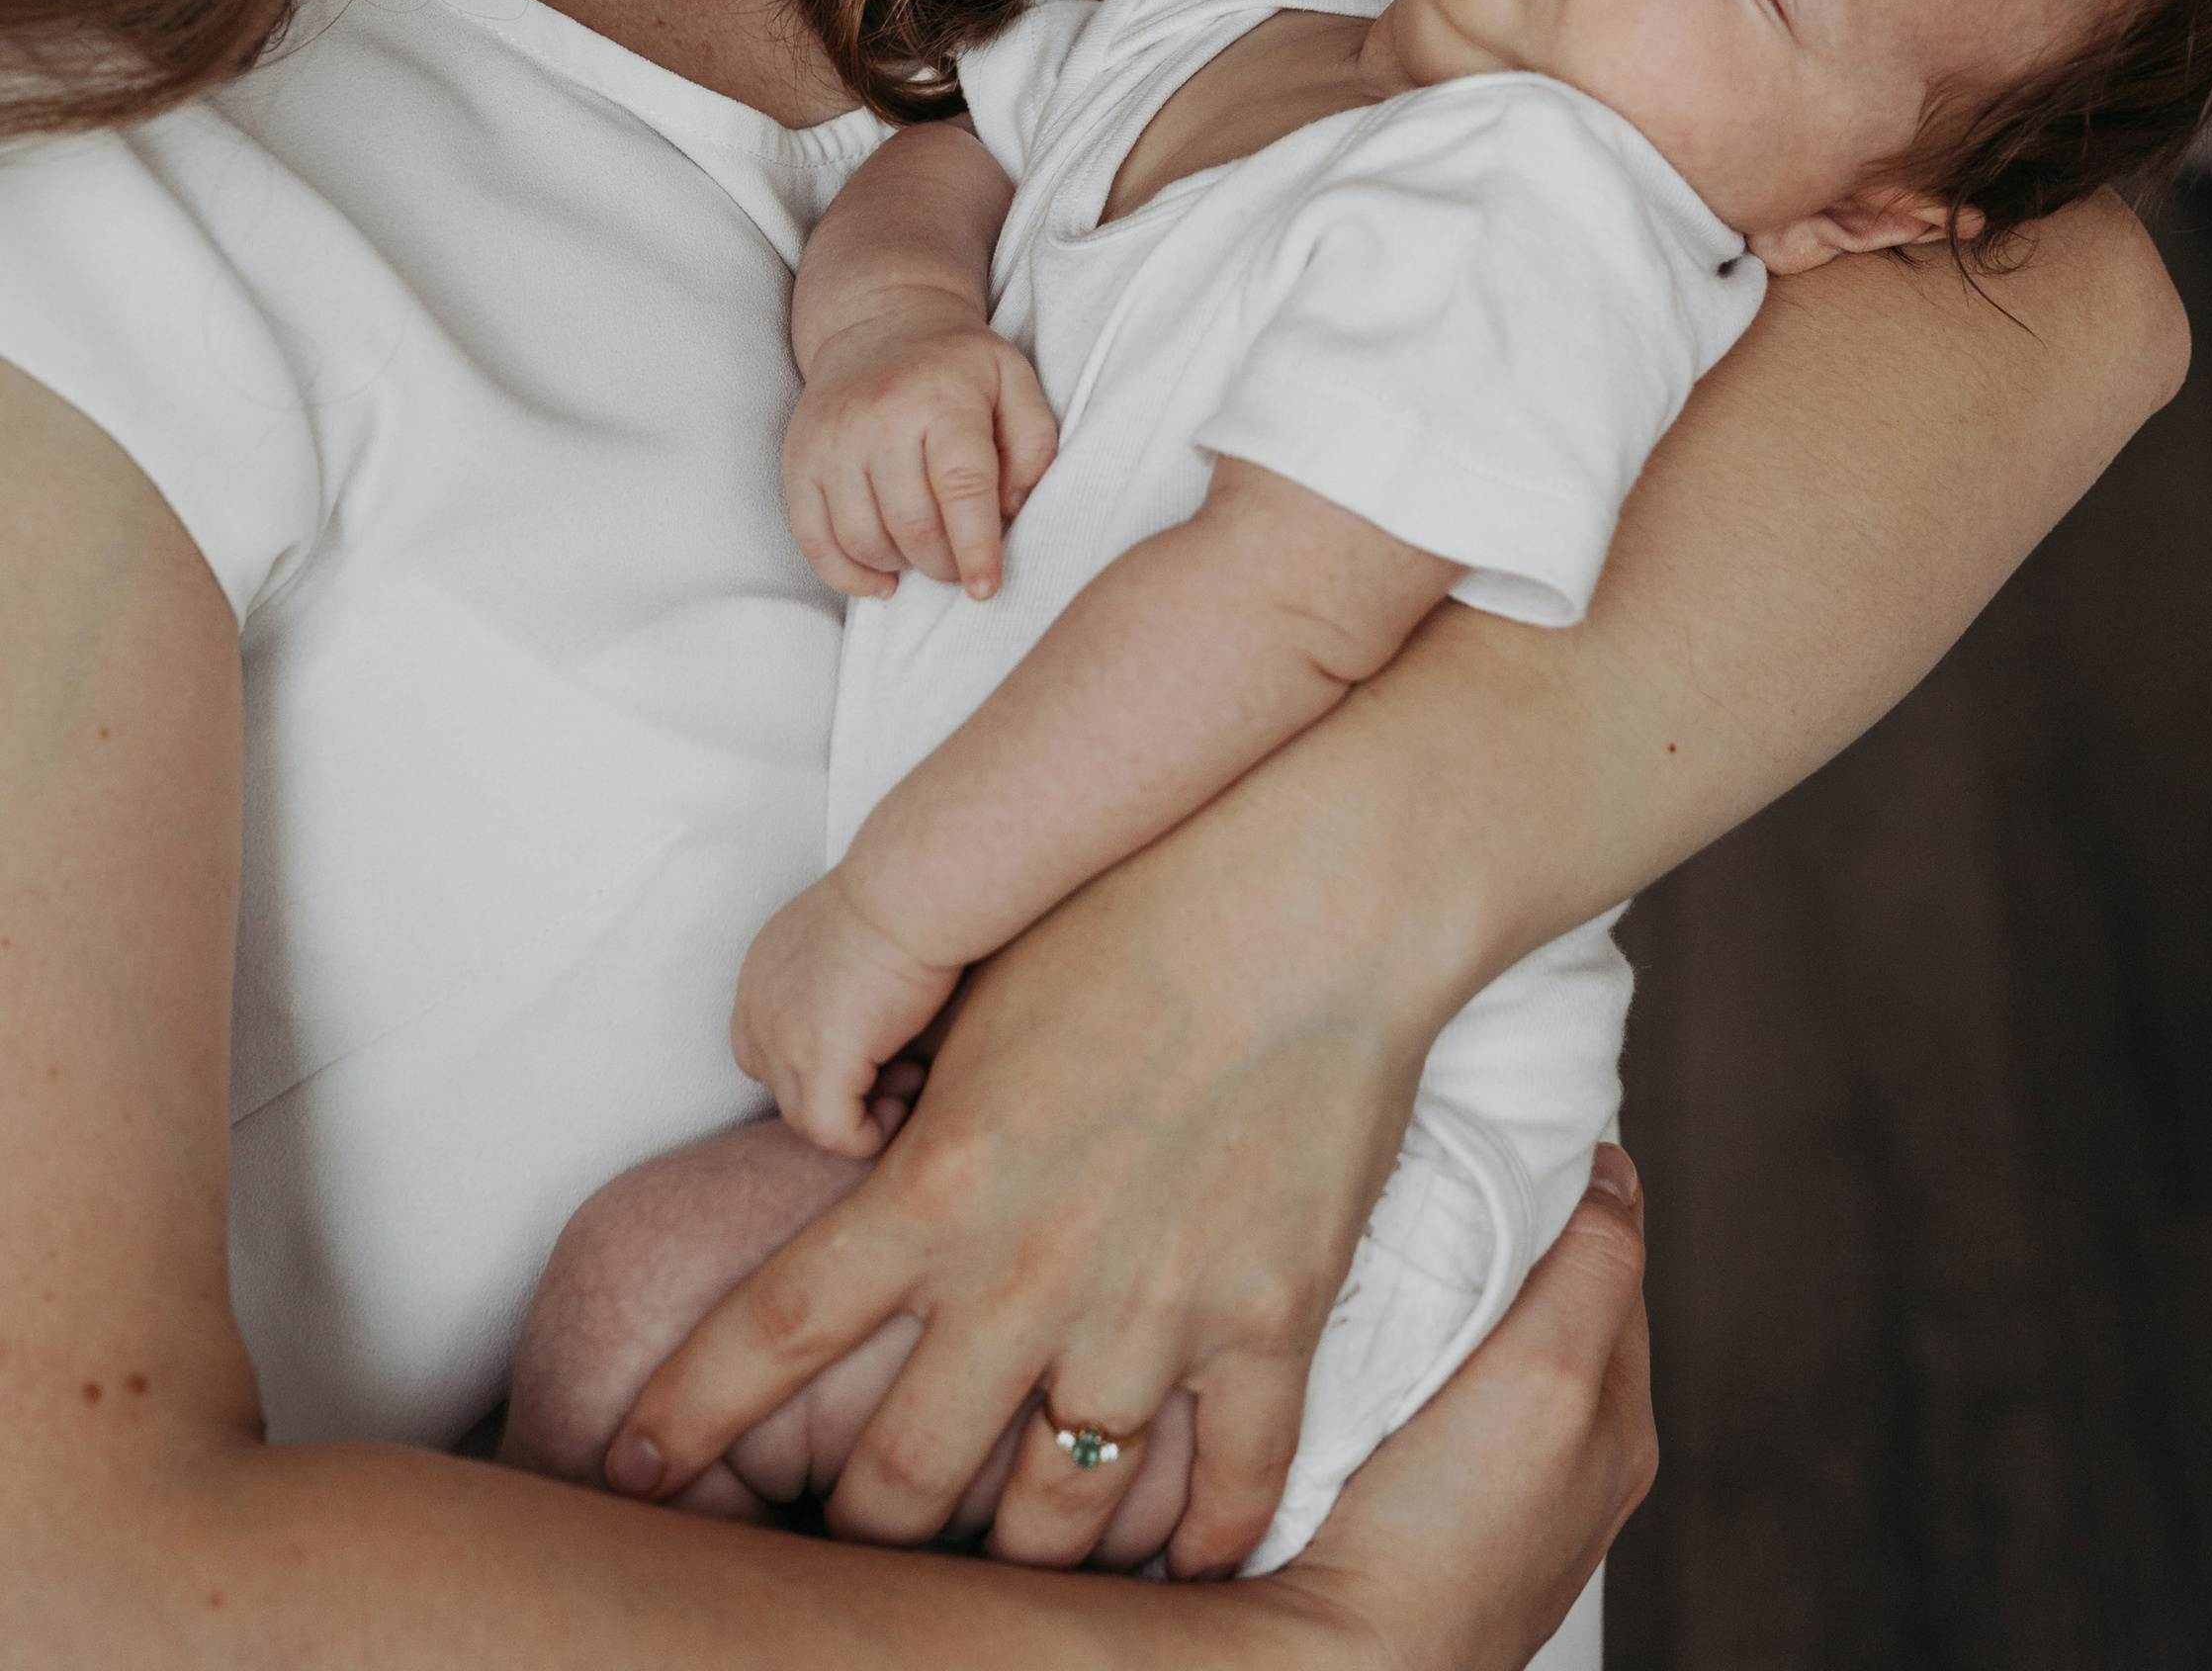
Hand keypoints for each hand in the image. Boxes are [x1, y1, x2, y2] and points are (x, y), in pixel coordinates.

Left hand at [603, 753, 1455, 1577]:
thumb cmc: (1135, 899)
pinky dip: (1204, 1549)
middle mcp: (1023, 1274)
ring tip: (998, 1600)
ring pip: (1051, 1518)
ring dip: (1015, 1567)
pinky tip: (1185, 1575)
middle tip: (836, 1570)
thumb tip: (852, 1143)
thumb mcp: (976, 996)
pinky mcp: (1269, 1323)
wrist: (1310, 887)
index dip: (684, 1422)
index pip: (768, 1334)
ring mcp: (1149, 1314)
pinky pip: (1229, 1489)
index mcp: (934, 1184)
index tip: (627, 1478)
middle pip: (897, 1478)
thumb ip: (910, 1107)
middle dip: (854, 1541)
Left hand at [731, 873, 962, 1162]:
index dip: (816, 1064)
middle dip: (840, 1090)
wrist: (911, 887)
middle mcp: (758, 1008)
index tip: (874, 1047)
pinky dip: (870, 1134)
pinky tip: (906, 1102)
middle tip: (900, 1069)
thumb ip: (838, 980)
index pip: (765, 1046)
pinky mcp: (819, 1066)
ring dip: (860, 1115)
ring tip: (910, 1081)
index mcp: (763, 972)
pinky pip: (836, 1134)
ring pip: (807, 1118)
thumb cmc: (903, 896)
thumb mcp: (851, 934)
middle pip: (783, 1086)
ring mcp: (782, 1041)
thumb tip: (872, 1022)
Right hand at [783, 296, 1057, 600]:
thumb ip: (1033, 443)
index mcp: (941, 398)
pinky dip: (847, 576)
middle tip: (963, 565)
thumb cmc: (955, 365)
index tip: (986, 588)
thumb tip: (1013, 510)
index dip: (975, 546)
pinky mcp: (798, 461)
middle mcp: (879, 419)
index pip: (960, 485)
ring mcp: (832, 442)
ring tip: (926, 555)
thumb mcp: (1013, 381)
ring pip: (863, 539)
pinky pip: (813, 540)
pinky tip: (882, 579)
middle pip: (912, 523)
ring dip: (901, 567)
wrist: (878, 321)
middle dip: (944, 563)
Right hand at [1275, 1148, 1653, 1670]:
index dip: (1561, 1190)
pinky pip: (1422, 1387)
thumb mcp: (1551, 1375)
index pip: (1606, 1258)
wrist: (1344, 1661)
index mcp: (1617, 1420)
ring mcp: (1489, 1482)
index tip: (1505, 1135)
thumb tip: (1612, 1170)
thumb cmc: (1452, 1542)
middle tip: (1437, 1187)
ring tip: (1396, 1261)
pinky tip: (1364, 1342)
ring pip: (1479, 1334)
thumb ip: (1595, 1269)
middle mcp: (1567, 1456)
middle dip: (1500, 1235)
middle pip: (1543, 1291)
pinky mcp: (1416, 1496)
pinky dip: (1400, 1348)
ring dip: (1445, 1289)